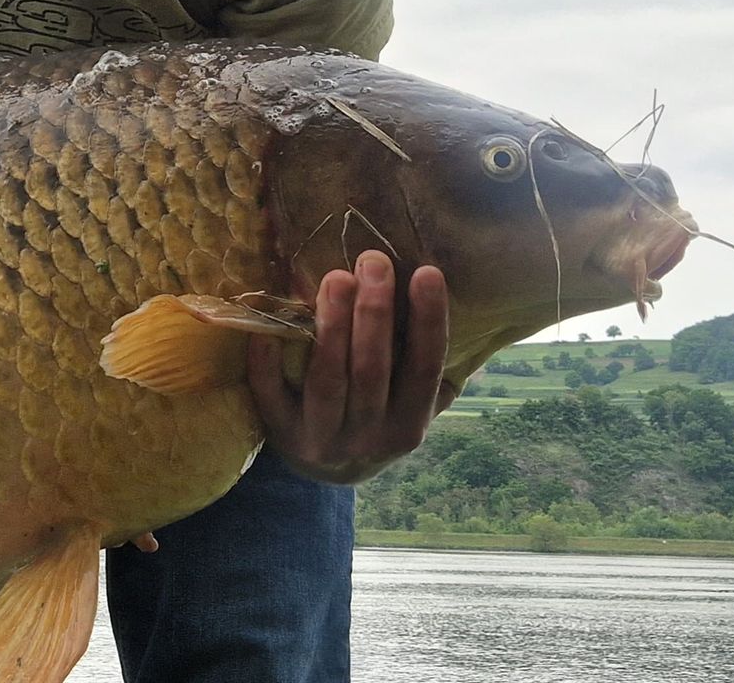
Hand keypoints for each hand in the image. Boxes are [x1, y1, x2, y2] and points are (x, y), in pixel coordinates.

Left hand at [246, 251, 453, 485]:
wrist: (327, 472)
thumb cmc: (376, 416)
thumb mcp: (411, 404)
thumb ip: (431, 368)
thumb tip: (465, 311)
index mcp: (409, 425)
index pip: (424, 370)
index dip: (429, 322)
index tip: (427, 273)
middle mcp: (369, 437)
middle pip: (373, 371)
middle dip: (374, 314)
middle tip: (373, 262)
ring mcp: (323, 438)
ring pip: (328, 380)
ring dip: (332, 327)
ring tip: (336, 278)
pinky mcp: (281, 433)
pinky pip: (270, 395)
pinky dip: (268, 360)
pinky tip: (271, 324)